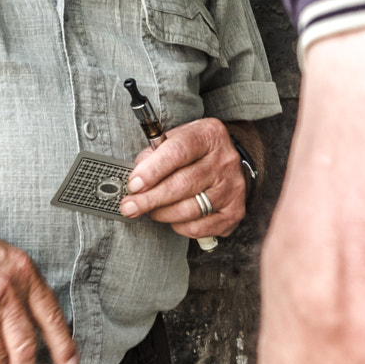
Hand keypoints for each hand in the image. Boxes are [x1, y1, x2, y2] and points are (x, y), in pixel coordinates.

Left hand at [119, 117, 245, 238]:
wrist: (227, 164)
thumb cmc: (194, 153)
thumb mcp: (175, 140)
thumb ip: (154, 156)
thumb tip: (135, 183)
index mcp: (209, 135)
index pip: (178, 152)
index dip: (152, 171)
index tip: (133, 185)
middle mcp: (225, 160)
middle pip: (183, 184)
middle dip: (150, 199)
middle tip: (130, 207)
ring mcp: (232, 187)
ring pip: (189, 209)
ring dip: (162, 214)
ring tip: (151, 210)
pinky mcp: (234, 211)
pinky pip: (199, 228)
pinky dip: (180, 226)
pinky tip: (174, 218)